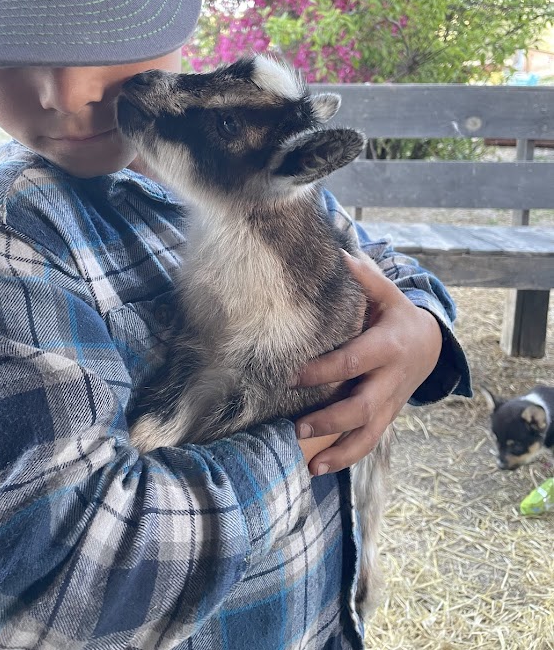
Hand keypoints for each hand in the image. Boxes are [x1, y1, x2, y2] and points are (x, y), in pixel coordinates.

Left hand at [295, 250, 442, 475]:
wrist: (432, 346)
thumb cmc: (398, 317)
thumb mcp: (388, 296)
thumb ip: (366, 279)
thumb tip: (342, 254)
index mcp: (388, 347)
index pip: (354, 362)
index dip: (324, 371)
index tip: (291, 376)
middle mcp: (390, 380)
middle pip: (363, 406)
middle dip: (331, 419)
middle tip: (296, 427)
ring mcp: (390, 403)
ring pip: (369, 433)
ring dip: (339, 450)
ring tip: (309, 463)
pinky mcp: (387, 417)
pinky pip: (369, 442)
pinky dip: (345, 458)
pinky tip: (318, 468)